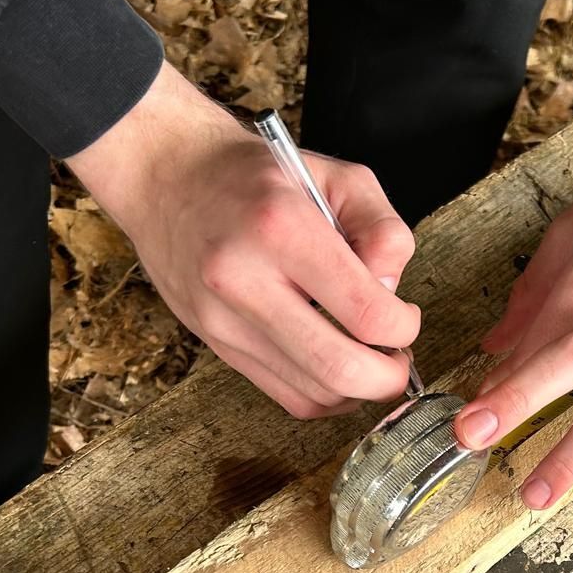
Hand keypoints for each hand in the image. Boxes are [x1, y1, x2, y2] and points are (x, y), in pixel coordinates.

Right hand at [67, 63, 418, 416]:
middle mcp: (244, 280)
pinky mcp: (217, 346)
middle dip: (388, 377)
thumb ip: (382, 229)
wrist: (166, 177)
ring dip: (358, 389)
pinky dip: (326, 395)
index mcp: (280, 227)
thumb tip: (392, 292)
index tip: (406, 317)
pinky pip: (288, 397)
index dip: (404, 328)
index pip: (365, 313)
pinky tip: (337, 367)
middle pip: (340, 370)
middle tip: (399, 358)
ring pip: (315, 394)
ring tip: (369, 357)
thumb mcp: (336, 175)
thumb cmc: (254, 175)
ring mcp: (224, 321)